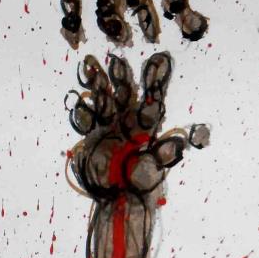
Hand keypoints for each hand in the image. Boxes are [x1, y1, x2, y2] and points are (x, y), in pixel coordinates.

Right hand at [66, 51, 208, 201]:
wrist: (120, 199)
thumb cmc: (142, 184)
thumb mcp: (154, 170)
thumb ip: (162, 156)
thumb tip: (179, 143)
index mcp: (147, 126)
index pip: (152, 98)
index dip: (155, 81)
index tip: (159, 61)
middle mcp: (128, 122)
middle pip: (125, 94)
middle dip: (121, 77)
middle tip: (117, 59)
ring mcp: (109, 128)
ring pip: (104, 101)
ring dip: (98, 86)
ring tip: (91, 65)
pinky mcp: (93, 137)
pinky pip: (87, 121)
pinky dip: (83, 110)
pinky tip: (79, 100)